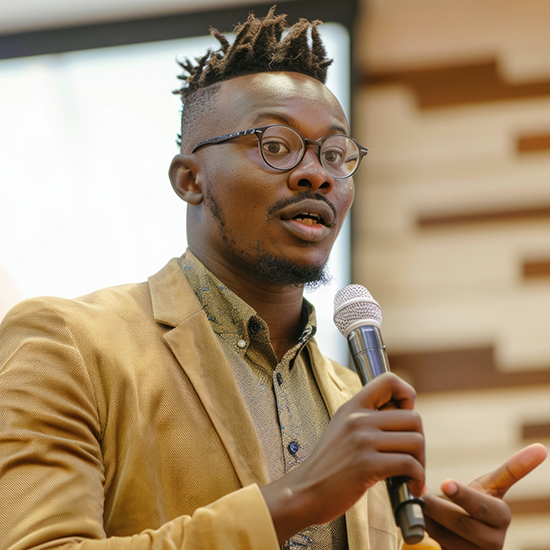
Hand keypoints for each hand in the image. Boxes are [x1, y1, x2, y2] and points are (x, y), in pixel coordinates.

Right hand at [261, 373, 424, 543]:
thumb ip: (366, 420)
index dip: (407, 395)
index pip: (389, 380)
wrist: (304, 492)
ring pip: (415, 441)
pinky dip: (417, 478)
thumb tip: (403, 417)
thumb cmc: (328, 466)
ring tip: (412, 476)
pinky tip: (410, 488)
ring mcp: (362, 441)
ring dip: (420, 463)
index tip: (405, 419)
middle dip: (420, 442)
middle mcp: (358, 419)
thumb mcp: (342, 430)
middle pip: (413, 418)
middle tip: (413, 459)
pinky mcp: (367, 465)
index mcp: (353, 407)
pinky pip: (409, 464)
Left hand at [422, 443, 546, 548]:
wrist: (468, 532)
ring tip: (420, 505)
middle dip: (438, 508)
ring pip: (448, 537)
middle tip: (421, 495)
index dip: (463, 495)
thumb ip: (512, 470)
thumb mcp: (492, 486)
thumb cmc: (477, 502)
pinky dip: (428, 532)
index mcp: (502, 516)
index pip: (482, 505)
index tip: (445, 483)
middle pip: (462, 522)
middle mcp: (494, 540)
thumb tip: (541, 448)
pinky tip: (423, 520)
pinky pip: (439, 547)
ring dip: (430, 520)